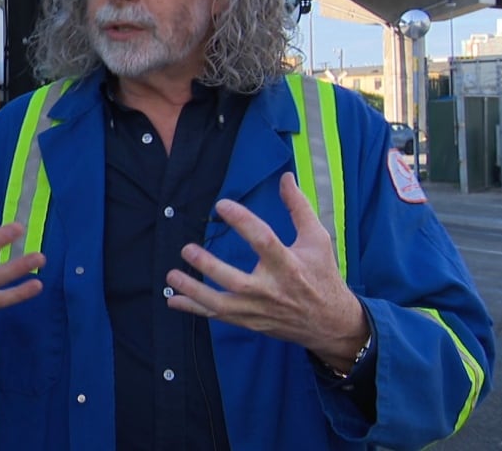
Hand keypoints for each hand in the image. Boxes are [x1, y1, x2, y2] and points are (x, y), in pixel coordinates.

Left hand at [164, 173, 368, 369]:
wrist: (330, 323)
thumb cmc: (322, 275)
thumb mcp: (317, 239)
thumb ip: (299, 208)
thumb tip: (285, 177)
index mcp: (289, 265)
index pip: (264, 241)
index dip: (243, 221)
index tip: (221, 204)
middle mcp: (271, 290)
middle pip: (236, 281)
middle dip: (209, 267)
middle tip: (187, 249)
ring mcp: (258, 309)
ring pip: (221, 304)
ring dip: (194, 291)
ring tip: (171, 276)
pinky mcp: (250, 322)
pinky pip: (218, 317)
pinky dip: (194, 309)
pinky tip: (172, 300)